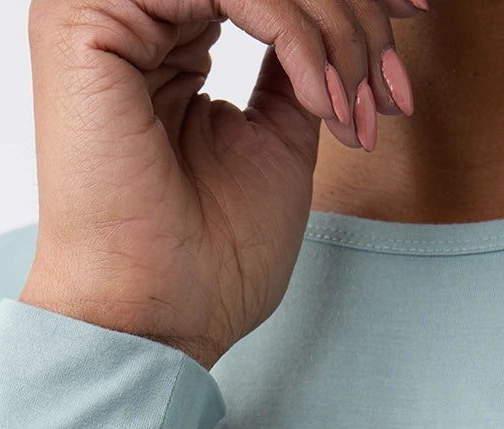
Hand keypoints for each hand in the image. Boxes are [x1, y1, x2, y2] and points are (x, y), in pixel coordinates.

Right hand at [19, 0, 423, 369]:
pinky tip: (317, 101)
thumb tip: (343, 12)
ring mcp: (101, 7)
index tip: (417, 13)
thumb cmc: (207, 260)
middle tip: (390, 84)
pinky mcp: (86, 19)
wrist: (155, 322)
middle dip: (353, 11)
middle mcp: (126, 9)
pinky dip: (294, 32)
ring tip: (354, 107)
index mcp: (160, 31)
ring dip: (331, 26)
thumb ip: (296, 61)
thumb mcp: (279, 138)